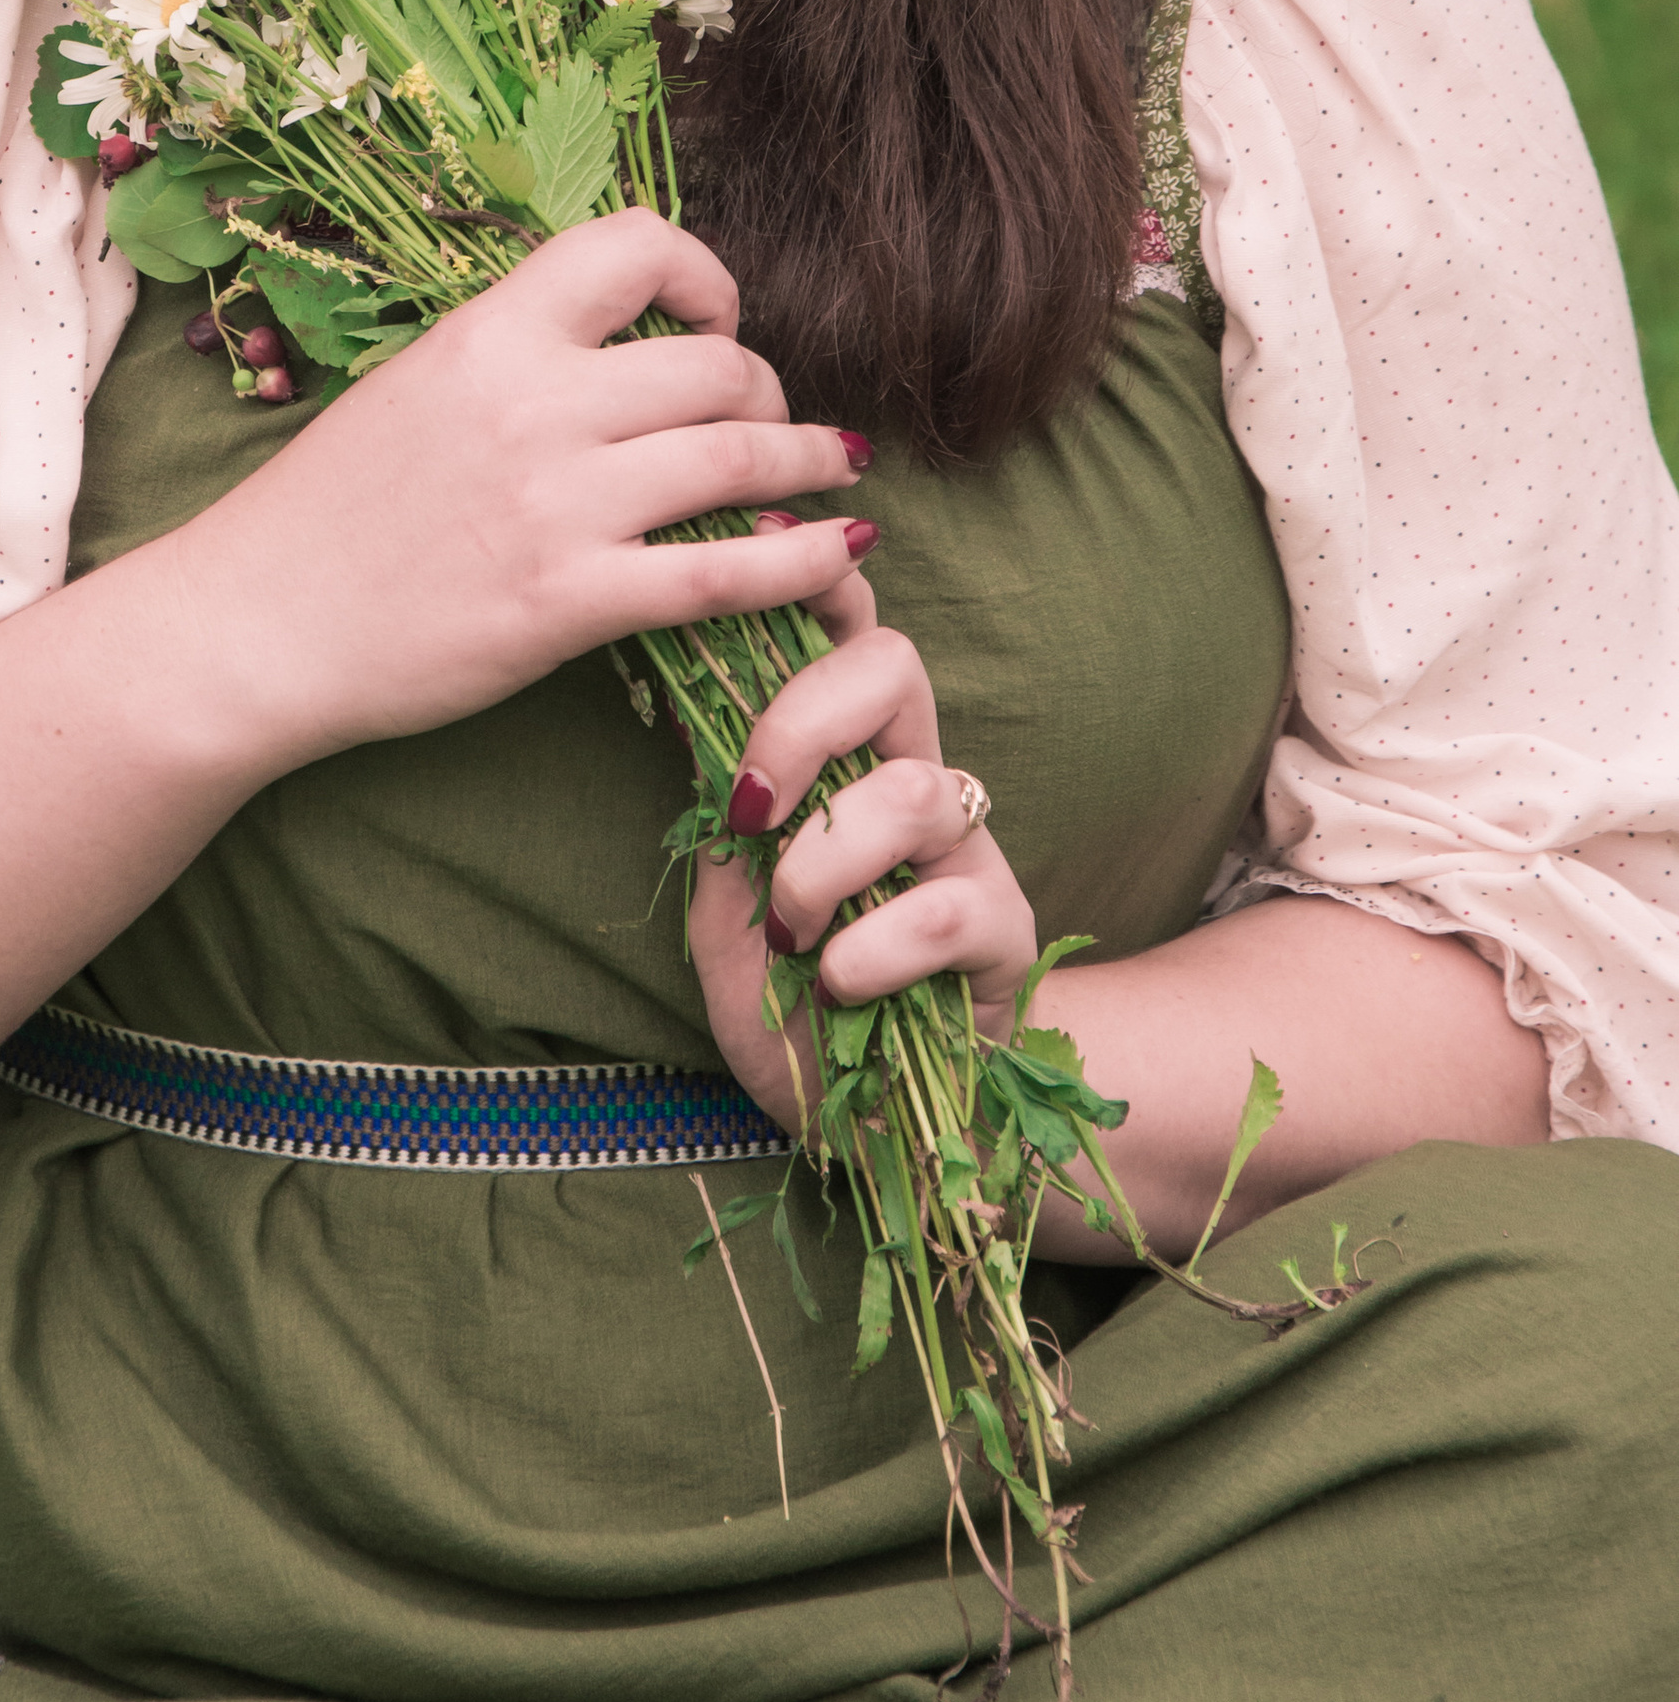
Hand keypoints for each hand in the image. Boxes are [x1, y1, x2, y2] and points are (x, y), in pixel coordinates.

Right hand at [169, 208, 870, 767]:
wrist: (252, 626)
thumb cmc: (323, 513)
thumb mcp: (412, 389)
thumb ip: (513, 360)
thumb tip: (619, 347)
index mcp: (488, 334)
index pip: (636, 246)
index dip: (704, 275)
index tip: (712, 321)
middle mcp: (531, 402)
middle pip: (714, 362)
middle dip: (766, 391)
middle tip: (771, 423)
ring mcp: (556, 503)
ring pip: (741, 455)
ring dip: (808, 461)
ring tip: (832, 471)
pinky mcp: (569, 601)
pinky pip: (728, 571)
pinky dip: (803, 560)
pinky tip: (835, 554)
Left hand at [689, 593, 1038, 1139]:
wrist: (879, 1128)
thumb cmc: (794, 1008)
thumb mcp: (726, 914)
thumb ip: (724, 825)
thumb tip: (698, 726)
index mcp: (844, 763)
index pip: (846, 633)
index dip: (812, 583)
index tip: (754, 572)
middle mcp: (913, 783)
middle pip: (892, 666)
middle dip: (801, 717)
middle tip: (750, 809)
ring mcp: (967, 854)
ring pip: (914, 786)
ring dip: (824, 863)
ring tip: (791, 935)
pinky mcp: (1003, 932)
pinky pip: (946, 904)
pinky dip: (871, 949)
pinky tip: (838, 987)